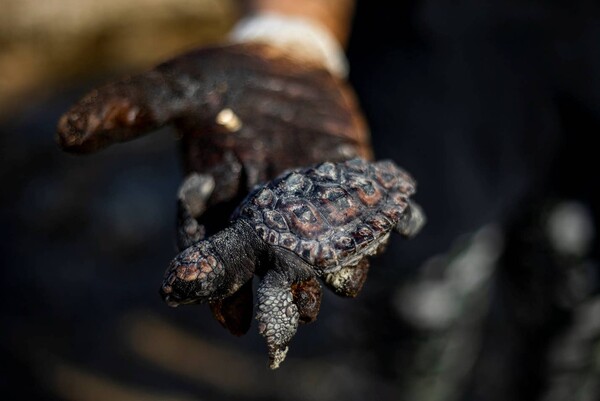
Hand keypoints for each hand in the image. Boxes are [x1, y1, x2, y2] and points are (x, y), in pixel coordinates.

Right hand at [56, 42, 370, 335]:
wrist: (283, 63)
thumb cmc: (223, 83)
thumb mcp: (176, 89)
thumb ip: (130, 109)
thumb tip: (66, 136)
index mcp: (222, 198)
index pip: (212, 243)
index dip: (211, 273)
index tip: (217, 306)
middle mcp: (266, 208)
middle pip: (268, 257)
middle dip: (272, 287)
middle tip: (280, 322)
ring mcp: (312, 196)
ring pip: (320, 240)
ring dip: (330, 264)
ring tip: (338, 287)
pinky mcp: (350, 177)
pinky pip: (365, 205)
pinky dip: (379, 219)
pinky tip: (389, 233)